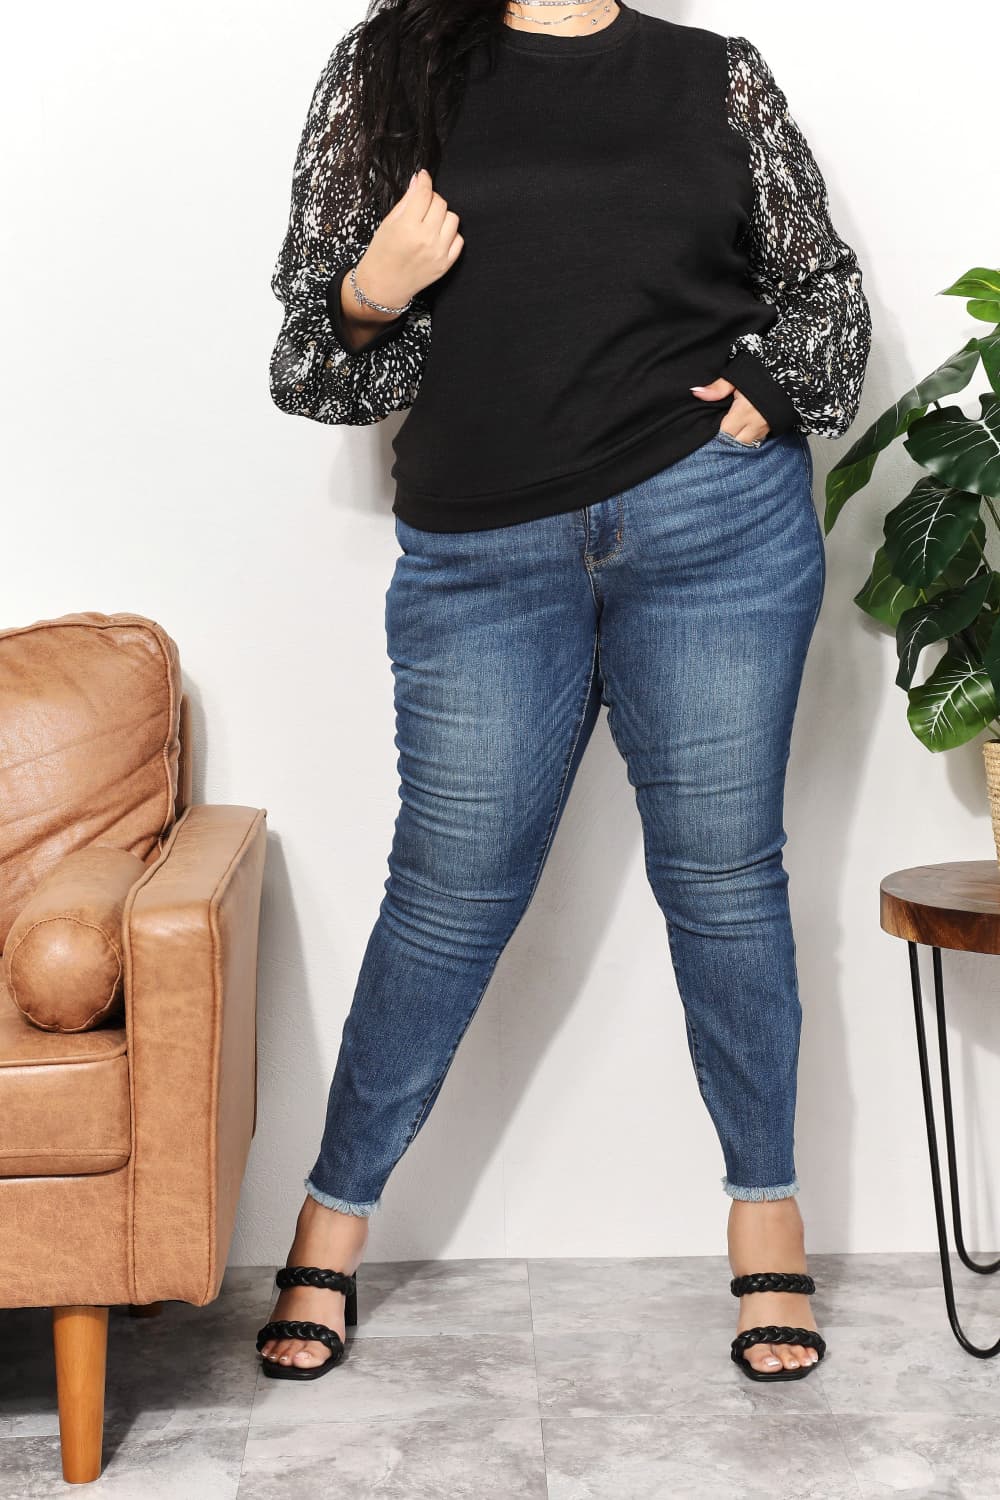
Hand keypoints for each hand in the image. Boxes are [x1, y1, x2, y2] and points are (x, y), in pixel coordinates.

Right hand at [354, 167, 463, 308]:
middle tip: (421, 206)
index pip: (424, 193)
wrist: (383, 286)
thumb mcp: (388, 223)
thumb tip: (418, 181)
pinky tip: (437, 237)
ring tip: (429, 223)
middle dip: (431, 200)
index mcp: (408, 227)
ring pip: (453, 218)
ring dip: (442, 216)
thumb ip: (406, 202)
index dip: (424, 181)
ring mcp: (438, 253)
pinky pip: (459, 239)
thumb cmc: (381, 254)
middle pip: (441, 203)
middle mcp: (426, 239)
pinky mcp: (446, 264)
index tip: (423, 177)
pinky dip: (450, 234)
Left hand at [690, 378, 769, 443]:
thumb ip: (718, 388)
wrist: (789, 375)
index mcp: (744, 411)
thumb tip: (697, 393)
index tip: (712, 428)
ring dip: (737, 441)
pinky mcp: (772, 428)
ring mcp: (765, 428)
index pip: (725, 433)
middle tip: (720, 432)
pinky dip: (748, 439)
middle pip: (735, 443)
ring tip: (731, 433)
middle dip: (726, 440)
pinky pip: (757, 441)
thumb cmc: (761, 374)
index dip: (716, 433)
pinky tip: (743, 433)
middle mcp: (755, 424)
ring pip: (746, 444)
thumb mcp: (737, 376)